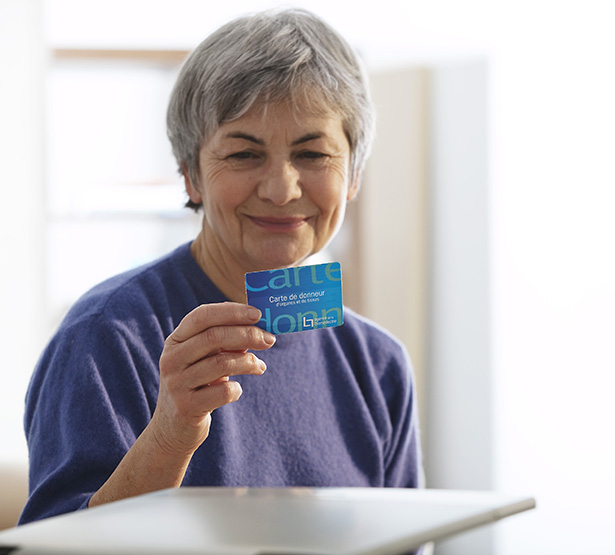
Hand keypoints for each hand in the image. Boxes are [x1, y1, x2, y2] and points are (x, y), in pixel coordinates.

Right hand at [152, 302, 274, 456]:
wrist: (173, 428)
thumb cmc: (197, 385)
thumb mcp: (205, 359)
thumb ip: (226, 342)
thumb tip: (260, 327)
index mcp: (176, 340)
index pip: (202, 315)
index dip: (231, 311)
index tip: (257, 314)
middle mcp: (172, 359)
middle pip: (214, 337)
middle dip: (247, 335)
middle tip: (269, 339)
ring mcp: (176, 383)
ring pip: (221, 363)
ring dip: (248, 362)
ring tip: (260, 366)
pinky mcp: (186, 407)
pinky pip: (223, 392)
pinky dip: (237, 389)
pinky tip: (237, 390)